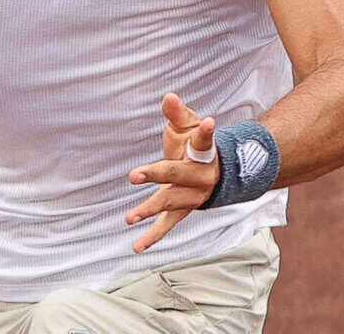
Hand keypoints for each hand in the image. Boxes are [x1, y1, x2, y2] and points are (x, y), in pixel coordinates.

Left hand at [124, 92, 219, 253]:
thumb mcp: (189, 125)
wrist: (214, 173)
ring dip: (148, 209)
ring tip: (129, 216)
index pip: (204, 139)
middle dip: (156, 175)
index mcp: (203, 152)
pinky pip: (167, 225)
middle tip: (134, 175)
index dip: (205, 130)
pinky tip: (136, 246)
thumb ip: (177, 112)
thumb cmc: (196, 145)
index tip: (209, 122)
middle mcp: (200, 176)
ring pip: (169, 203)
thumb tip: (168, 96)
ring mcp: (191, 197)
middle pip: (177, 174)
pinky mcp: (182, 210)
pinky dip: (152, 236)